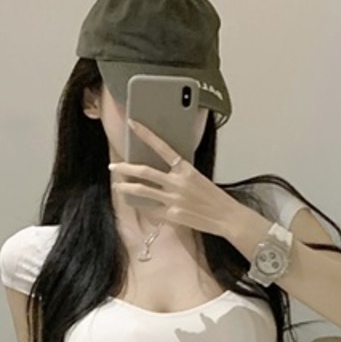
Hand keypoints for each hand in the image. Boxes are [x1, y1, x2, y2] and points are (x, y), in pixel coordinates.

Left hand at [109, 119, 241, 238]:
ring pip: (143, 191)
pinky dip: (143, 206)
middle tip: (113, 166)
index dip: (145, 134)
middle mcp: (177, 182)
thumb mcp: (198, 178)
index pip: (161, 146)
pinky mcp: (172, 215)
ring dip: (126, 188)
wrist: (226, 216)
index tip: (132, 124)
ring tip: (118, 186)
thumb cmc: (213, 197)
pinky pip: (152, 209)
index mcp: (185, 168)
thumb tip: (163, 172)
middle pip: (145, 171)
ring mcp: (173, 199)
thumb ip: (179, 173)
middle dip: (125, 168)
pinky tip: (136, 204)